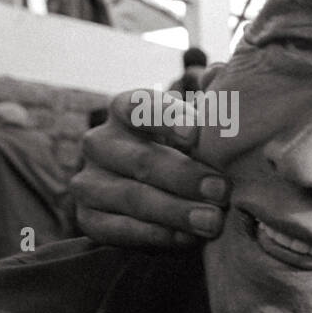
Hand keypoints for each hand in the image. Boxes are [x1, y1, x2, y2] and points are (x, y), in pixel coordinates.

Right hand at [70, 89, 230, 248]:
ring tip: (213, 221)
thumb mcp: (201, 124)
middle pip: (141, 159)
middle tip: (222, 191)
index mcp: (126, 110)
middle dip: (185, 177)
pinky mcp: (89, 219)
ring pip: (131, 197)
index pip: (139, 106)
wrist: (168, 197)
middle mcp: (101, 143)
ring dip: (175, 211)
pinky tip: (187, 239)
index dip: (166, 119)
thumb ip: (211, 100)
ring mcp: (90, 182)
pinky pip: (119, 230)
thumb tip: (220, 73)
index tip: (196, 135)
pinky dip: (156, 235)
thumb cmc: (189, 150)